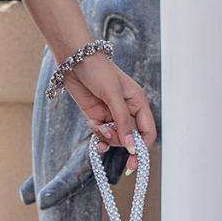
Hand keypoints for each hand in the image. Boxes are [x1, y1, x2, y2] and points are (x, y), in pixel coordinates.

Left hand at [60, 53, 155, 174]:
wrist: (73, 60)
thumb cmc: (98, 70)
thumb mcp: (113, 95)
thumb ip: (123, 121)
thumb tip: (132, 146)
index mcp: (138, 102)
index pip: (148, 131)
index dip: (142, 147)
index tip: (132, 161)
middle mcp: (128, 110)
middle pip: (131, 138)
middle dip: (120, 141)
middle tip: (106, 136)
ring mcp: (112, 114)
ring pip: (115, 138)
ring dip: (106, 137)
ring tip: (97, 127)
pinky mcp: (97, 116)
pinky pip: (102, 134)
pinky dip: (98, 135)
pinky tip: (93, 127)